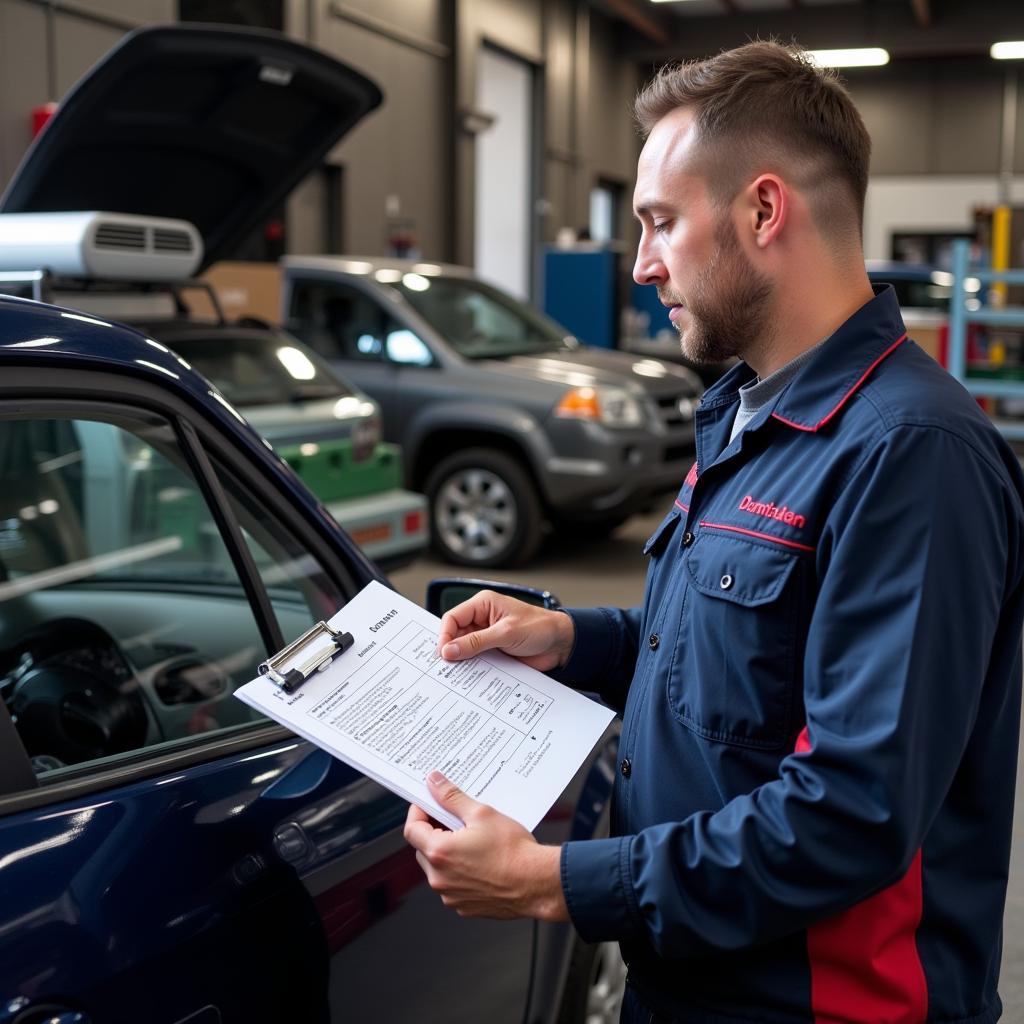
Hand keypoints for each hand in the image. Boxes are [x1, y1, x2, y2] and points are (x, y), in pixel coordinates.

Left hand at [404, 770, 568, 920]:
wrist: (536, 883)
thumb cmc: (513, 852)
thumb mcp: (481, 813)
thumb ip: (452, 797)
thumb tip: (435, 783)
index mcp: (440, 853)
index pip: (411, 829)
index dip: (418, 813)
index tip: (428, 804)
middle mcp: (440, 878)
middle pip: (423, 849)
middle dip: (435, 833)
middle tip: (456, 820)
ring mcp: (451, 895)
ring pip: (438, 868)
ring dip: (448, 853)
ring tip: (473, 841)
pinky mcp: (463, 906)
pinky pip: (453, 884)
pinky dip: (460, 872)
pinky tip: (480, 861)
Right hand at [437, 591, 574, 671]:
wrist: (562, 644)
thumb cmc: (540, 627)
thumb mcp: (506, 633)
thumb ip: (476, 642)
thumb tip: (449, 650)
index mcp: (483, 605)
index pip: (453, 618)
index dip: (444, 635)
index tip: (443, 653)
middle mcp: (482, 619)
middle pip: (455, 635)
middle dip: (450, 650)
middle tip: (445, 667)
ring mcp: (487, 636)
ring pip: (464, 649)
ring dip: (461, 661)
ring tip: (455, 675)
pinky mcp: (494, 651)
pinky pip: (476, 660)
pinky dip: (472, 669)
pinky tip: (469, 678)